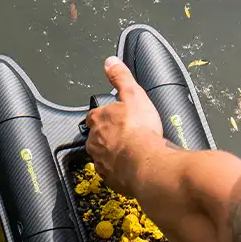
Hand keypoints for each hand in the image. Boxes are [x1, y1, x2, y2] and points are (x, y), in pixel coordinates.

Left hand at [85, 56, 162, 194]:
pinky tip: (133, 168)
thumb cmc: (139, 130)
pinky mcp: (110, 179)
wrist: (145, 163)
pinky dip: (121, 171)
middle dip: (109, 136)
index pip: (95, 115)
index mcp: (98, 120)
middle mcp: (95, 141)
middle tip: (126, 135)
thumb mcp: (133, 93)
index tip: (116, 117)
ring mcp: (101, 162)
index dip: (106, 115)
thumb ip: (121, 78)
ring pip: (103, 156)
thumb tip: (110, 62)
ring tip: (131, 153)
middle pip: (97, 137)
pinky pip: (112, 173)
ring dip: (114, 154)